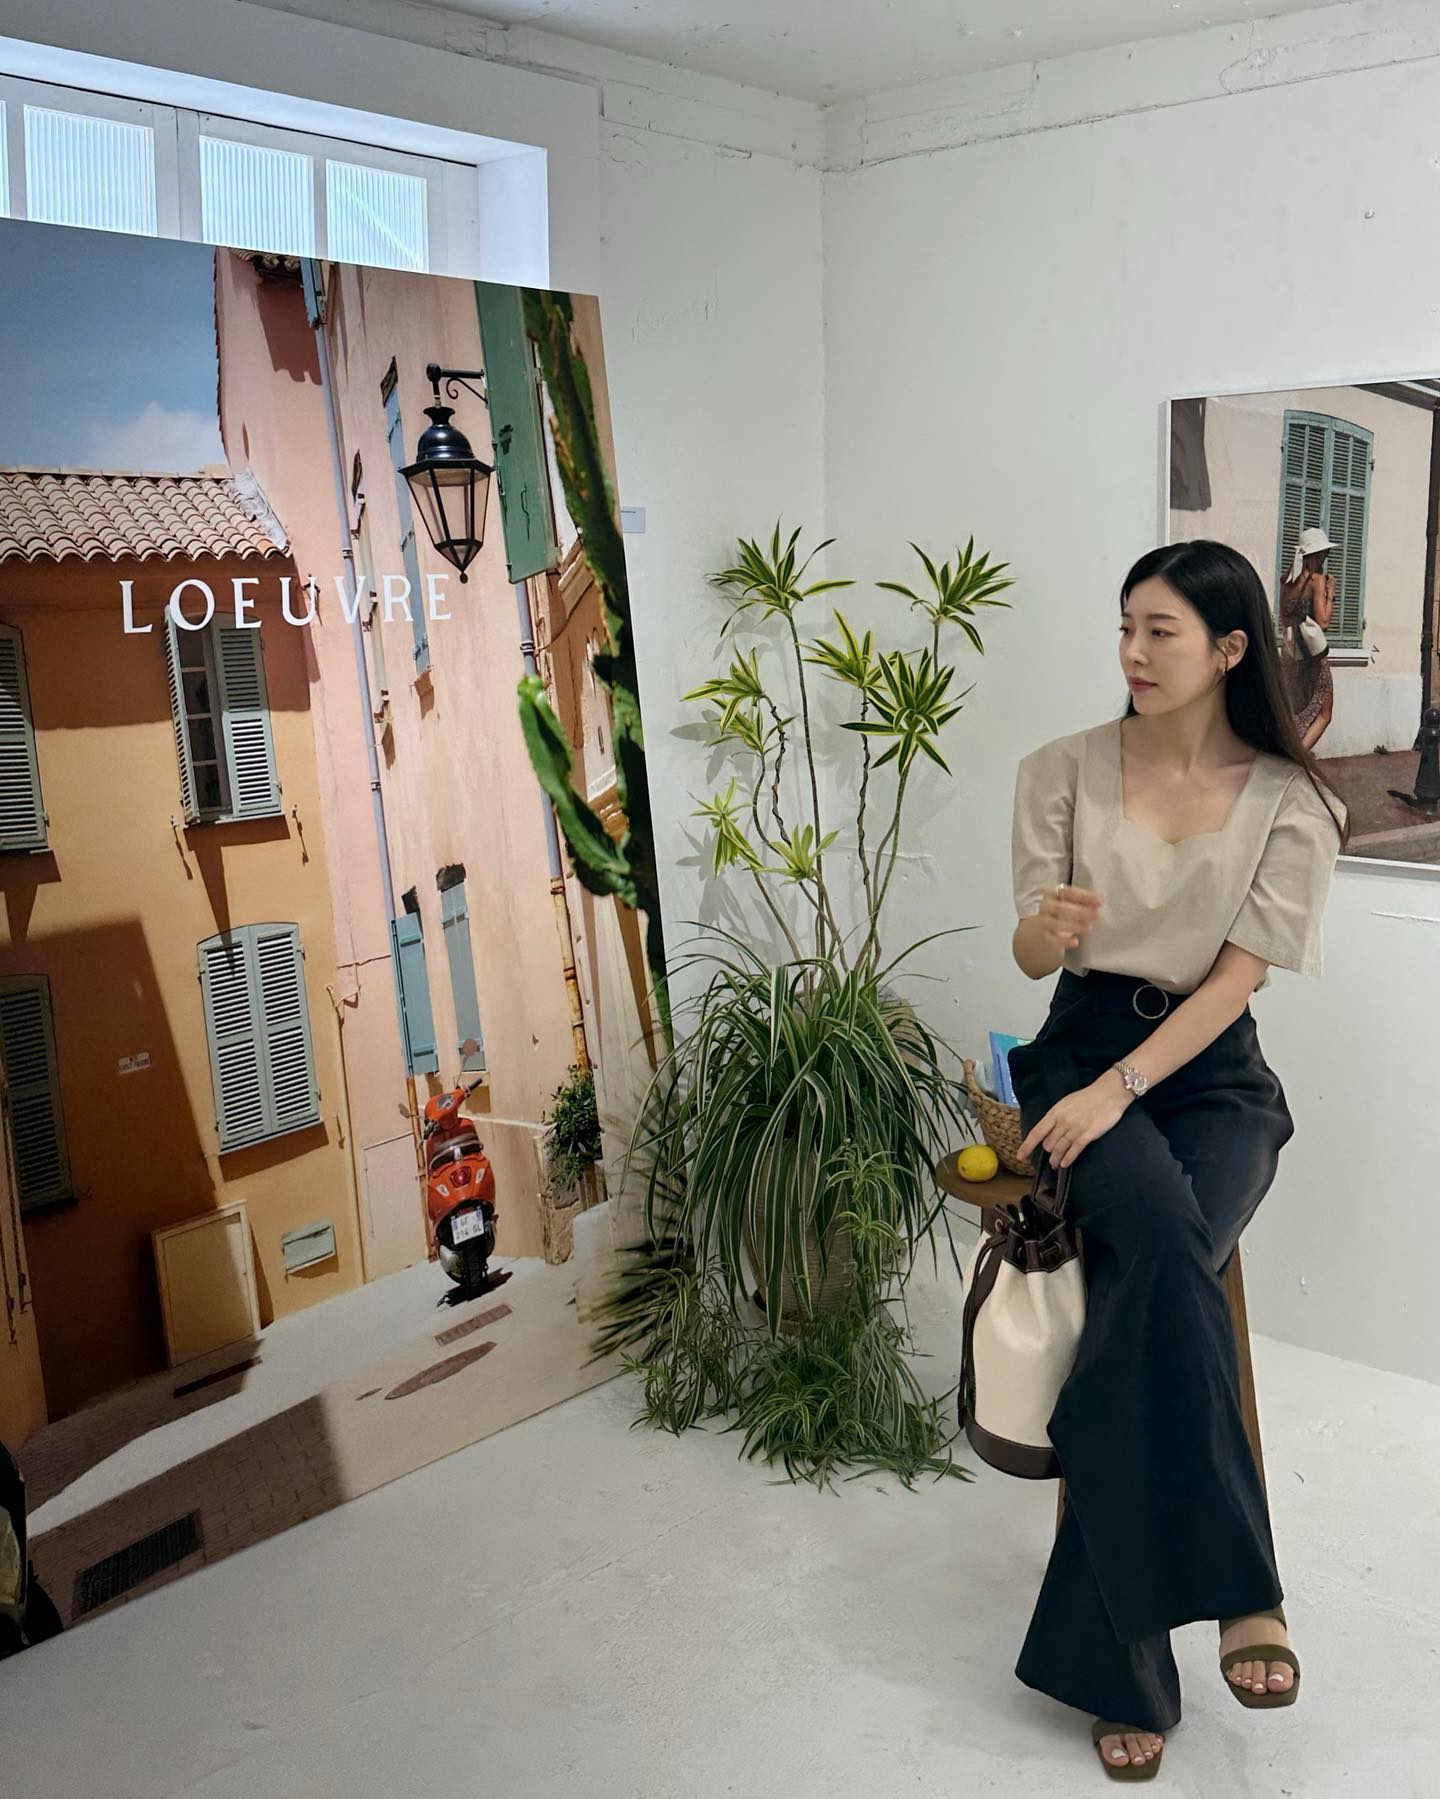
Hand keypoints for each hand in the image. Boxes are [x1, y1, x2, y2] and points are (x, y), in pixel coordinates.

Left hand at [1018, 1071, 1132, 1169]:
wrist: (1109, 1093)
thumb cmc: (1087, 1098)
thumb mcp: (1066, 1103)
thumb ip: (1056, 1117)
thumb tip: (1048, 1131)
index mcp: (1055, 1112)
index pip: (1037, 1132)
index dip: (1027, 1146)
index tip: (1020, 1156)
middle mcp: (1063, 1121)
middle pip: (1049, 1143)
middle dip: (1048, 1152)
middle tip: (1050, 1159)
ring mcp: (1075, 1128)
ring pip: (1060, 1149)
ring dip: (1056, 1159)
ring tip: (1055, 1165)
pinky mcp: (1088, 1135)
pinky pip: (1074, 1151)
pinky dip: (1068, 1159)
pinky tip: (1064, 1164)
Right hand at [1034, 882, 1103, 954]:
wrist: (1037, 932)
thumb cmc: (1056, 914)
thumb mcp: (1067, 904)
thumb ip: (1082, 903)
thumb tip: (1099, 904)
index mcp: (1053, 894)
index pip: (1068, 892)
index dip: (1085, 896)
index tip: (1100, 901)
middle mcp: (1046, 906)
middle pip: (1061, 908)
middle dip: (1080, 911)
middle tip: (1096, 915)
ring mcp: (1042, 922)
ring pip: (1057, 923)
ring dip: (1075, 926)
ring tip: (1089, 928)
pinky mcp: (1043, 938)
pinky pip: (1053, 940)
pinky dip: (1065, 941)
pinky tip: (1076, 942)